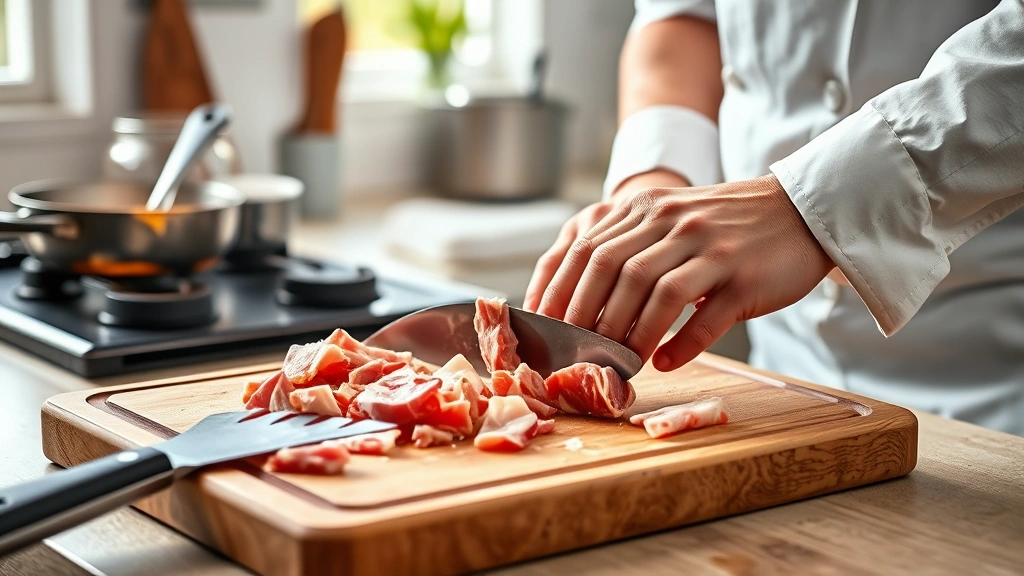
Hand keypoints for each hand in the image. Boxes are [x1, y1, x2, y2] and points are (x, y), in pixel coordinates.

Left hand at [525, 174, 833, 370]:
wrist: (800, 211)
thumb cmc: (725, 227)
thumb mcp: (671, 219)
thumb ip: (628, 245)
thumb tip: (578, 297)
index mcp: (648, 208)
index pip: (588, 248)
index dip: (560, 288)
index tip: (544, 324)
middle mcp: (675, 223)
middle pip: (614, 270)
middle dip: (587, 316)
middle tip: (576, 351)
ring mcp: (712, 250)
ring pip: (657, 294)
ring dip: (631, 334)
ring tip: (619, 362)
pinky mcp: (745, 278)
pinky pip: (706, 317)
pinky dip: (680, 345)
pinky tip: (664, 363)